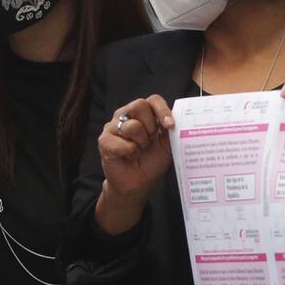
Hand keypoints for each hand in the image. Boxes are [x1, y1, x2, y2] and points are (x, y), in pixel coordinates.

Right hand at [95, 95, 175, 234]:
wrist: (138, 184)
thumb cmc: (151, 162)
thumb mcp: (167, 145)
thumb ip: (171, 130)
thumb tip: (180, 118)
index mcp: (142, 114)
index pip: (153, 100)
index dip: (162, 110)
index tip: (170, 126)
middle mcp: (125, 115)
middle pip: (139, 105)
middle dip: (150, 126)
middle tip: (150, 141)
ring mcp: (112, 127)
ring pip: (131, 126)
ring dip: (141, 143)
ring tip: (139, 151)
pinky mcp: (104, 141)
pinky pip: (122, 143)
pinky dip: (130, 154)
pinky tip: (129, 158)